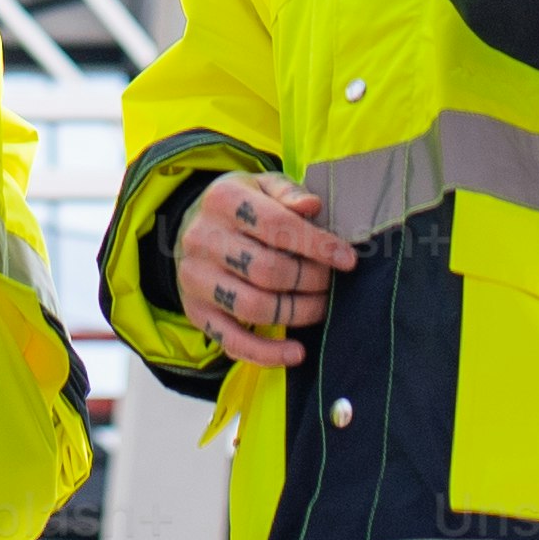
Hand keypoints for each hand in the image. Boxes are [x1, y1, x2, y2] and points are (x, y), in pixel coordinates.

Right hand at [176, 170, 359, 373]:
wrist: (190, 229)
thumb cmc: (241, 209)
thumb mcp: (262, 187)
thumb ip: (288, 193)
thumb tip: (312, 206)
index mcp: (222, 200)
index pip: (276, 225)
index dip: (317, 245)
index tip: (347, 259)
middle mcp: (202, 239)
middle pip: (266, 269)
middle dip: (310, 281)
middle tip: (331, 283)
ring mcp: (195, 278)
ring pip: (253, 306)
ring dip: (297, 312)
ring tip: (321, 307)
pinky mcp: (196, 312)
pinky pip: (232, 341)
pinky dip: (267, 352)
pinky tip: (297, 352)